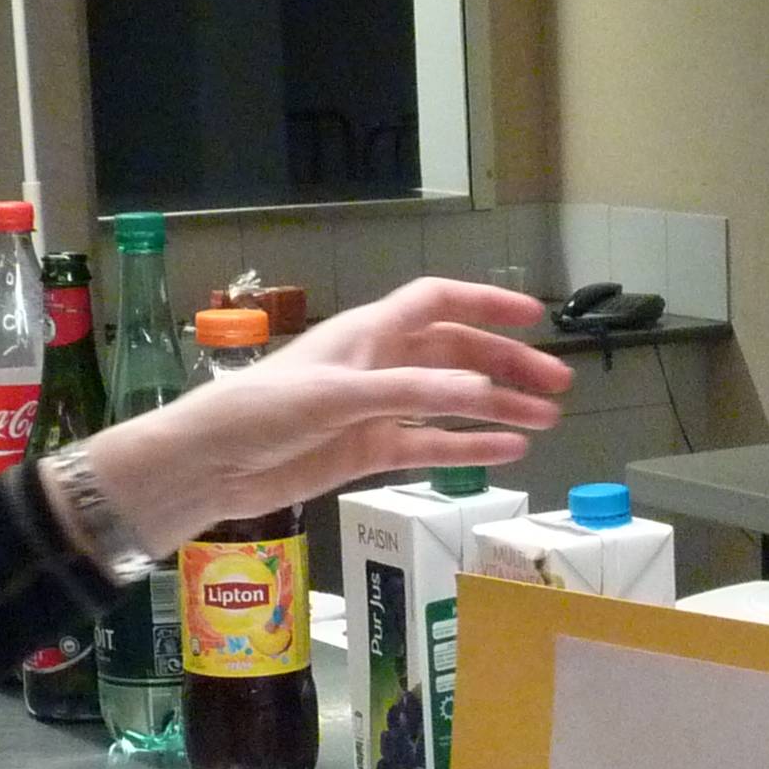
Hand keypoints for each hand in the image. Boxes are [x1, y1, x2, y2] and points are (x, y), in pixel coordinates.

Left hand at [84, 278, 569, 551]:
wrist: (212, 465)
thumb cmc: (261, 410)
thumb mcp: (338, 395)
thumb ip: (410, 392)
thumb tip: (478, 389)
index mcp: (368, 333)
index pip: (438, 303)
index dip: (486, 303)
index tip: (534, 316)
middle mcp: (377, 364)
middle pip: (456, 355)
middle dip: (507, 366)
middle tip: (556, 386)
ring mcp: (374, 410)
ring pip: (450, 404)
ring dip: (497, 409)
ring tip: (544, 422)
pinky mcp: (366, 451)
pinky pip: (429, 446)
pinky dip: (468, 448)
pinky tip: (505, 453)